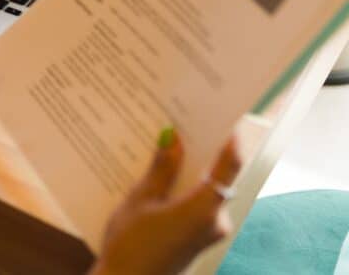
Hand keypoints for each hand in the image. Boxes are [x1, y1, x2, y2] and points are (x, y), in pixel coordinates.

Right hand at [92, 132, 242, 274]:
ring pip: (207, 189)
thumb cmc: (130, 245)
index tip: (227, 116)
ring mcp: (208, 231)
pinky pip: (198, 203)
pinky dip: (186, 186)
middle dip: (204, 150)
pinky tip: (164, 174)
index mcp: (204, 209)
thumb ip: (161, 169)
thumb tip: (173, 138)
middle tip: (187, 122)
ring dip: (192, 168)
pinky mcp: (198, 238)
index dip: (230, 138)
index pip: (229, 166)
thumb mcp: (140, 200)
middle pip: (219, 176)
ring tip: (170, 143)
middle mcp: (215, 220)